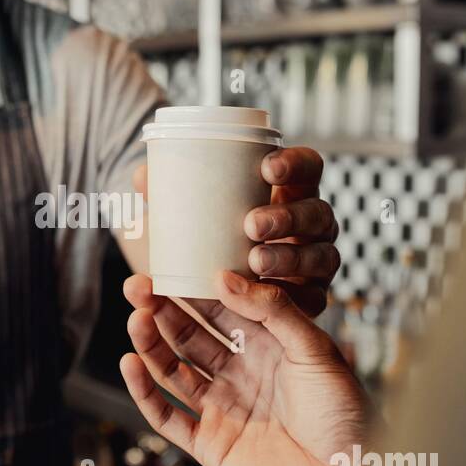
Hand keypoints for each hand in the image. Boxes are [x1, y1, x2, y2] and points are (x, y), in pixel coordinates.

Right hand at [119, 270, 371, 465]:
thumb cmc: (346, 413)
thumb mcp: (314, 348)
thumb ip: (272, 309)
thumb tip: (224, 276)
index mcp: (267, 347)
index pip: (219, 310)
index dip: (191, 288)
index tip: (166, 266)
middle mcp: (240, 374)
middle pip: (189, 336)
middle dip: (162, 310)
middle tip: (137, 286)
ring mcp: (223, 409)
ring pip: (174, 370)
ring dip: (151, 344)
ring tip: (135, 317)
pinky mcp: (210, 444)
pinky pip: (168, 416)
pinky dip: (146, 392)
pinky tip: (131, 364)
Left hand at [132, 146, 339, 315]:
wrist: (208, 292)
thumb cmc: (205, 238)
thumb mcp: (187, 216)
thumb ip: (166, 197)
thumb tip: (142, 177)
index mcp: (289, 193)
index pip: (308, 168)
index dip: (295, 164)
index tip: (266, 167)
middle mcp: (310, 226)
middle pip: (318, 212)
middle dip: (289, 216)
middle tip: (250, 224)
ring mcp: (316, 263)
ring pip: (323, 256)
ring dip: (290, 256)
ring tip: (254, 260)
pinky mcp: (313, 299)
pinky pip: (316, 300)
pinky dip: (294, 296)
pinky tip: (268, 294)